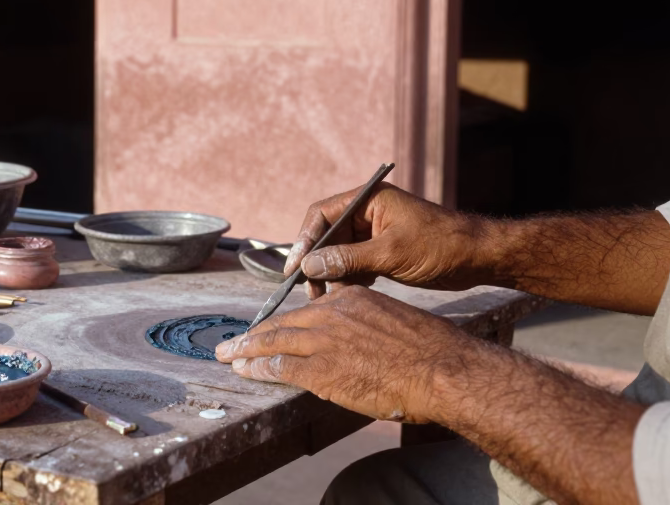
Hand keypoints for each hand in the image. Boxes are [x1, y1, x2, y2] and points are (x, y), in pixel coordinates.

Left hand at [215, 287, 487, 422]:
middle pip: (283, 322)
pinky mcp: (321, 368)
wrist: (441, 369)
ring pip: (273, 341)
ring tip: (227, 355)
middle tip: (233, 341)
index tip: (273, 328)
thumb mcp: (394, 320)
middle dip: (254, 333)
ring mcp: (324, 340)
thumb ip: (367, 325)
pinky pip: (280, 366)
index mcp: (352, 299)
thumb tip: (358, 341)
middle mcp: (332, 314)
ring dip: (246, 349)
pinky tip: (245, 370)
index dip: (287, 322)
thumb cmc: (430, 351)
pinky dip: (258, 368)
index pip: (310, 309)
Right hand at [285, 183, 488, 297]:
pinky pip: (355, 264)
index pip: (322, 214)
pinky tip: (347, 297)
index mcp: (368, 199)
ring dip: (332, 275)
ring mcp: (375, 232)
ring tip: (327, 299)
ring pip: (340, 253)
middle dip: (317, 263)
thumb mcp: (390, 253)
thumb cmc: (440, 246)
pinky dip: (349, 280)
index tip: (295, 267)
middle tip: (310, 291)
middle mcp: (368, 212)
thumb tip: (309, 266)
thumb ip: (348, 259)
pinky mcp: (383, 251)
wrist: (479, 258)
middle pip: (328, 236)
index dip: (304, 240)